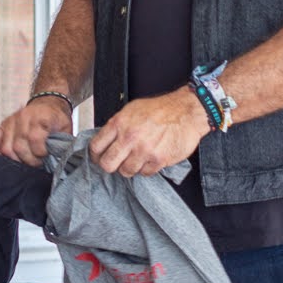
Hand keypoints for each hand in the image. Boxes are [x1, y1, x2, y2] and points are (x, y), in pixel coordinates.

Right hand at [0, 99, 64, 166]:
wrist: (47, 102)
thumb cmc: (56, 118)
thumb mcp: (66, 127)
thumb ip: (62, 142)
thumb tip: (58, 159)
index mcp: (40, 116)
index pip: (34, 139)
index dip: (40, 153)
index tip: (45, 156)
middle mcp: (23, 117)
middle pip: (19, 146)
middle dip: (29, 160)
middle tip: (37, 162)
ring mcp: (11, 121)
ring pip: (6, 148)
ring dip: (16, 159)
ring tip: (26, 159)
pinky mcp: (2, 125)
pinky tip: (10, 157)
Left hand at [91, 88, 210, 177]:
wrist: (186, 111)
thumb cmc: (161, 109)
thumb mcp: (132, 110)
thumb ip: (117, 126)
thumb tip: (106, 140)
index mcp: (119, 123)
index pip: (96, 147)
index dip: (96, 155)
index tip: (99, 157)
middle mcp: (129, 137)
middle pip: (107, 164)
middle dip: (110, 165)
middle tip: (116, 162)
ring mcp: (143, 150)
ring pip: (125, 171)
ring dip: (130, 167)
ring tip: (137, 158)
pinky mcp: (158, 160)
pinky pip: (144, 173)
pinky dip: (146, 168)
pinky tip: (150, 158)